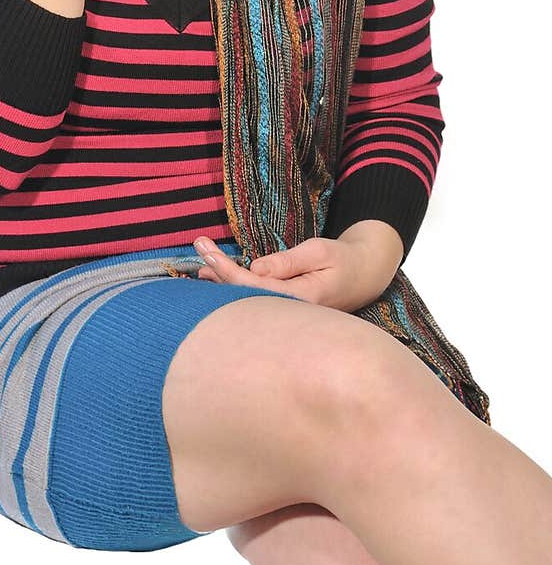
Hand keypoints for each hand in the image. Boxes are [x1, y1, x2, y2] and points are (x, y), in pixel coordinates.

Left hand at [192, 235, 396, 312]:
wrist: (366, 275)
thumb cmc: (344, 261)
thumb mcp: (320, 253)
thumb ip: (288, 262)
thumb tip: (256, 269)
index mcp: (301, 299)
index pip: (253, 287)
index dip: (227, 269)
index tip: (206, 249)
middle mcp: (291, 314)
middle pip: (245, 298)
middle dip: (219, 273)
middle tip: (198, 248)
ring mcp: (288, 316)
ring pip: (248, 303)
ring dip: (223, 283)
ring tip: (201, 266)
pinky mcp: (286, 311)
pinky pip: (256, 301)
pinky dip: (236, 287)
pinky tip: (218, 279)